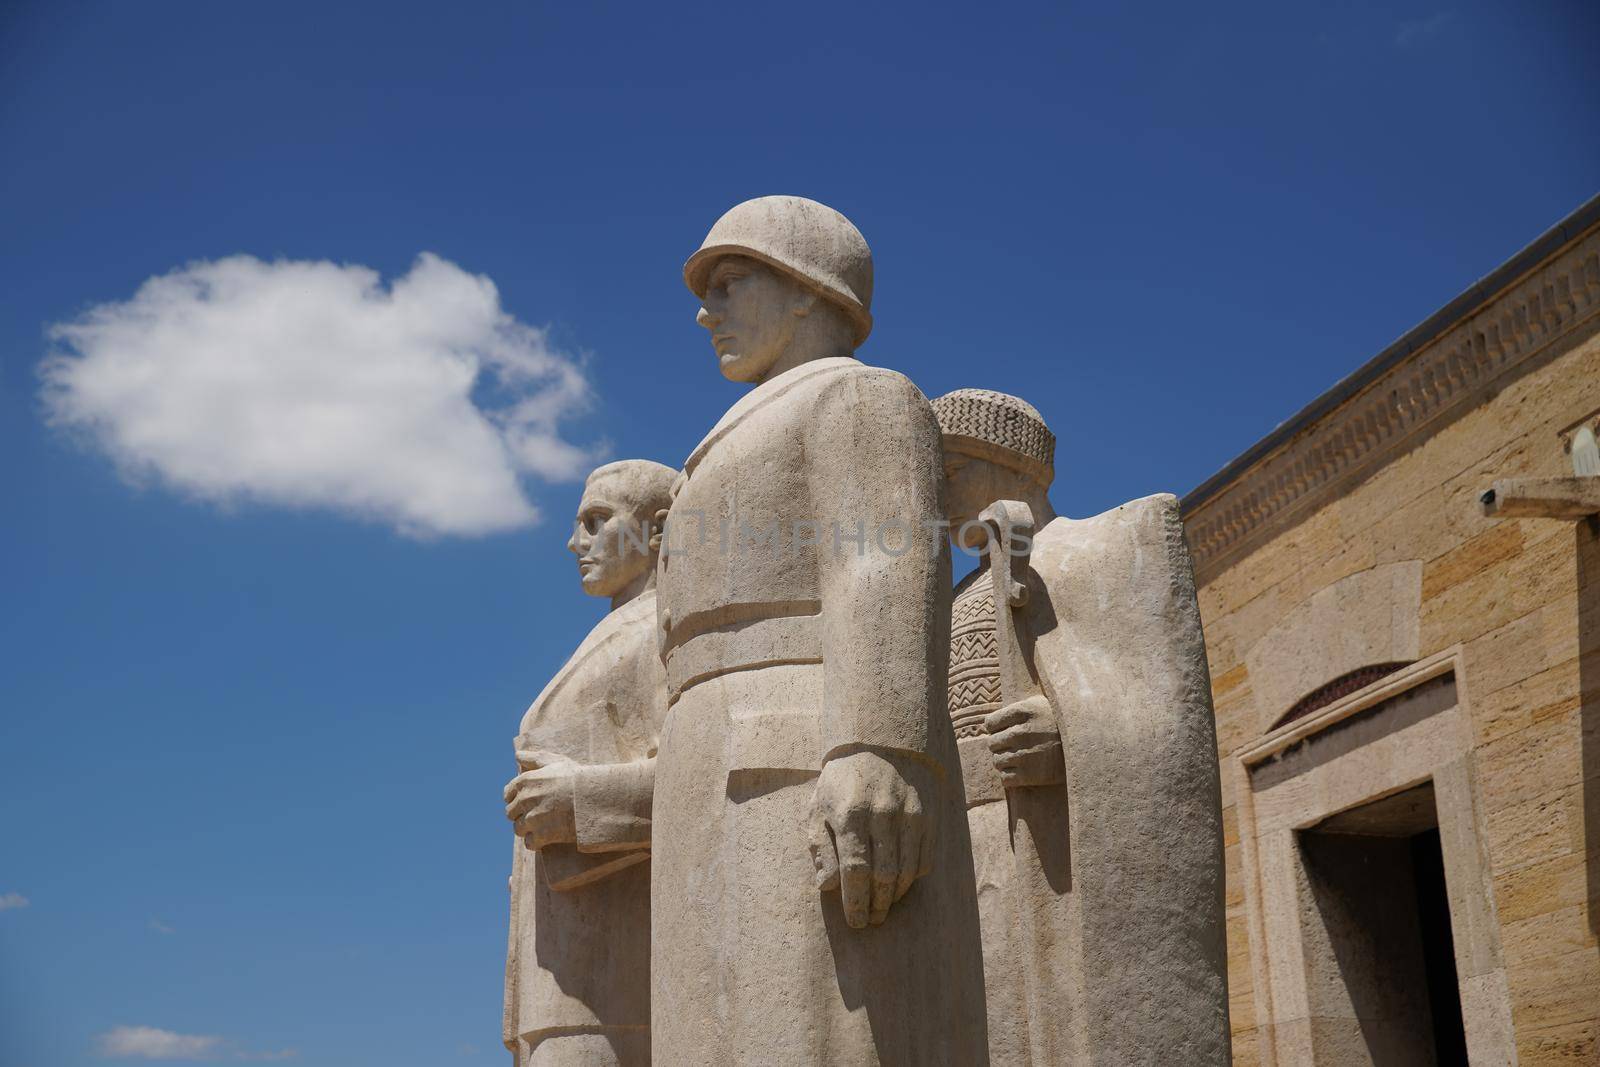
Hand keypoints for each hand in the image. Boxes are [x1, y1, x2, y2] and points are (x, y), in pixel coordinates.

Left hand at [503, 761, 576, 849]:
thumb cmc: (577, 778)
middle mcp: (524, 799)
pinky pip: (529, 843)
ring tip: (544, 825)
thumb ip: (534, 758)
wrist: (594, 798)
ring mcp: (532, 818)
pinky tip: (548, 837)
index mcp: (525, 781)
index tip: (529, 801)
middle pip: (511, 813)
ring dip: (528, 829)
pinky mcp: (541, 835)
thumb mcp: (556, 761)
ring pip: (518, 829)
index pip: (508, 794)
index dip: (517, 798)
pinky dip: (537, 842)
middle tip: (540, 814)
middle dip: (522, 814)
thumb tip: (517, 755)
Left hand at [806, 750, 934, 928]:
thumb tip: (827, 887)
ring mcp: (908, 815)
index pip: (854, 870)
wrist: (879, 745)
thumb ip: (820, 848)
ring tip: (884, 906)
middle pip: (883, 876)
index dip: (855, 902)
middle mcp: (882, 814)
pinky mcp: (927, 816)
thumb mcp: (818, 809)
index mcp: (850, 814)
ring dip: (895, 896)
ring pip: (906, 871)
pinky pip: (924, 860)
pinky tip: (900, 884)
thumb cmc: (841, 784)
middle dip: (876, 905)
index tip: (856, 921)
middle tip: (871, 920)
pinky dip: (913, 878)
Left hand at [984, 694, 1064, 787]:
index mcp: (1024, 711)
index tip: (1005, 730)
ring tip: (1017, 758)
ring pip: (996, 761)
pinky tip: (1019, 771)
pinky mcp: (1030, 775)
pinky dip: (1009, 776)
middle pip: (992, 742)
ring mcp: (1024, 754)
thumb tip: (990, 721)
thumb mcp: (1041, 705)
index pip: (990, 723)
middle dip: (1000, 744)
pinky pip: (1005, 778)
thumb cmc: (1061, 723)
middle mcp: (1021, 732)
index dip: (996, 728)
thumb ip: (1018, 708)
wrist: (1088, 745)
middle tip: (1014, 746)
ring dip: (1004, 761)